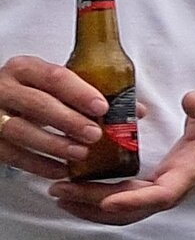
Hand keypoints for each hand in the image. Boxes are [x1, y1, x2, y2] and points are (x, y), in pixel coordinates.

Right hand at [0, 55, 107, 178]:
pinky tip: (61, 170)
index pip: (54, 76)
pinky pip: (14, 156)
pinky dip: (39, 165)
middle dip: (69, 121)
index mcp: (25, 69)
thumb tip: (137, 111)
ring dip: (55, 145)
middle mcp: (5, 88)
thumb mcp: (53, 86)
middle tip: (95, 134)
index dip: (79, 93)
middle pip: (37, 104)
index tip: (102, 107)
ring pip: (23, 131)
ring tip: (81, 153)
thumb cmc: (33, 94)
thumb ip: (89, 94)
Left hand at [49, 89, 194, 225]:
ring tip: (60, 194)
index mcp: (187, 172)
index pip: (159, 195)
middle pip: (131, 209)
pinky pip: (125, 202)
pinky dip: (99, 201)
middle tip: (60, 191)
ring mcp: (163, 191)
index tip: (105, 200)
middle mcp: (172, 189)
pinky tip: (78, 190)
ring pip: (125, 211)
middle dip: (94, 204)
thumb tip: (189, 102)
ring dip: (91, 207)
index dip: (132, 200)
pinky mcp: (156, 188)